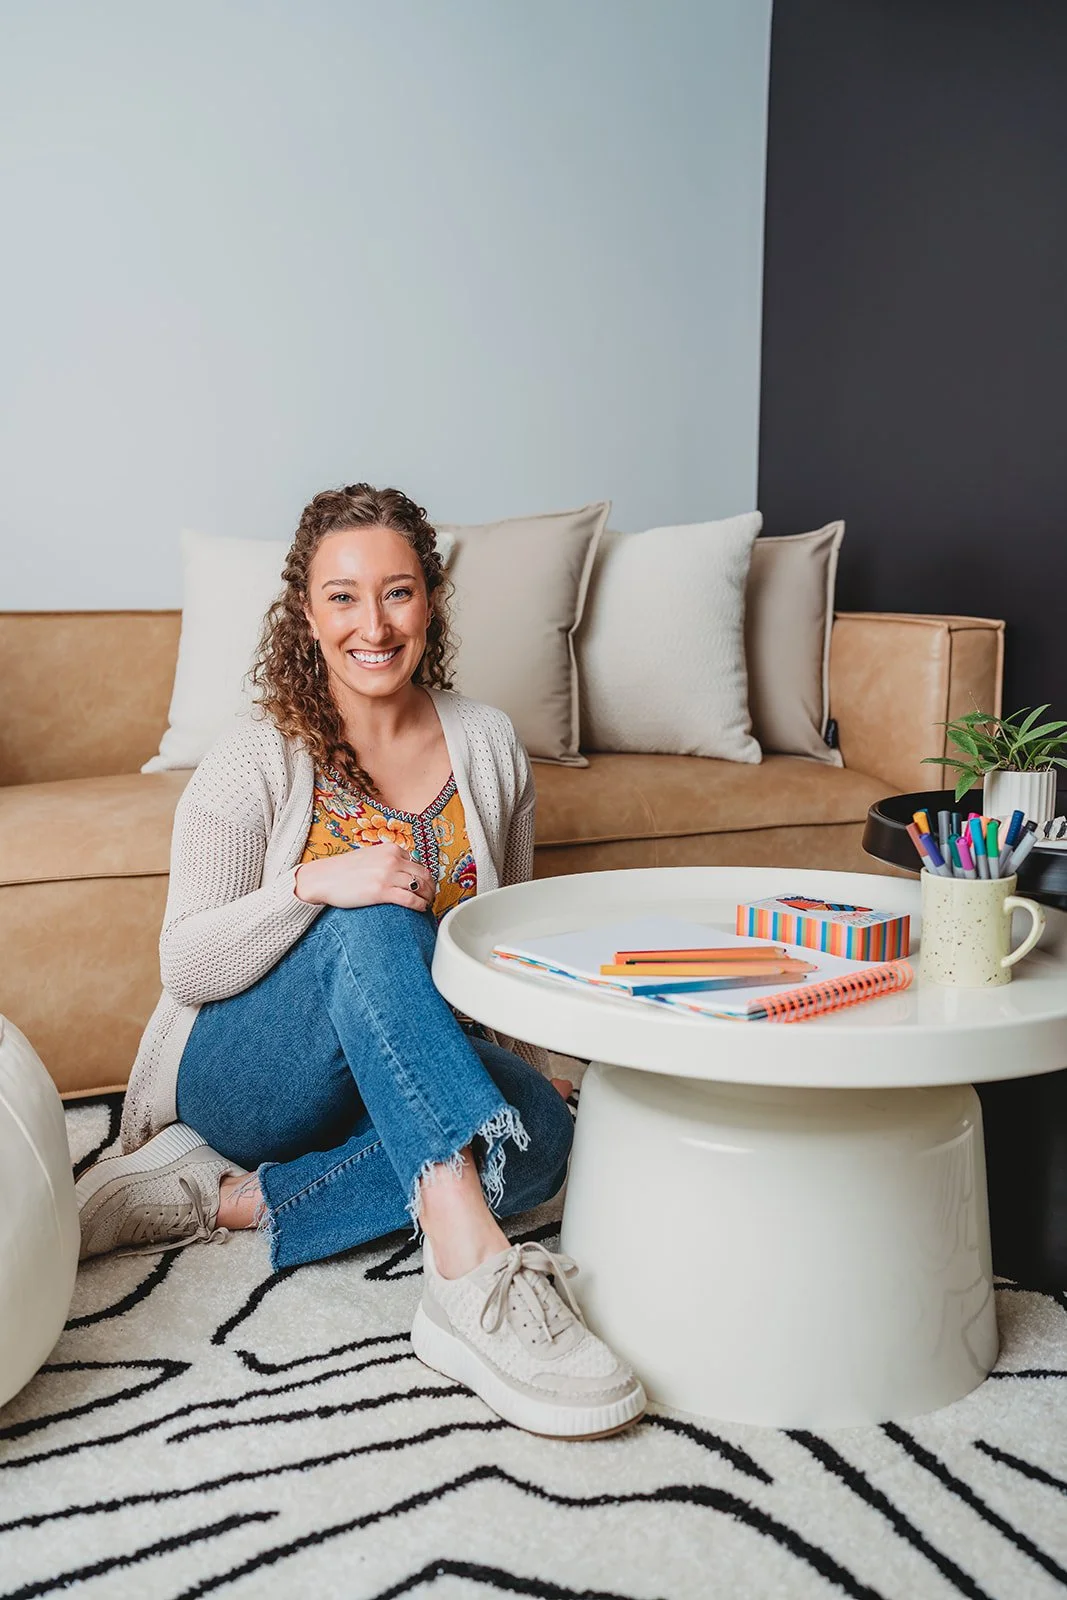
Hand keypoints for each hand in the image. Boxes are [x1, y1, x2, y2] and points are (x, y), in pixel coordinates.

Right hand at [294, 843, 435, 910]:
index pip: (417, 863)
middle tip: (430, 897)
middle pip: (424, 874)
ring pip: (421, 886)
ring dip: (427, 897)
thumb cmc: (343, 871)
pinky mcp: (382, 891)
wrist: (322, 879)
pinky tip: (421, 909)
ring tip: (426, 904)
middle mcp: (392, 859)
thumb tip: (403, 873)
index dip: (423, 877)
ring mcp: (388, 874)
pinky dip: (420, 905)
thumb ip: (387, 861)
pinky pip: (411, 899)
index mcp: (391, 849)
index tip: (423, 886)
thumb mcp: (370, 856)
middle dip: (430, 887)